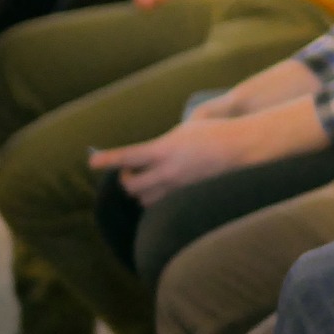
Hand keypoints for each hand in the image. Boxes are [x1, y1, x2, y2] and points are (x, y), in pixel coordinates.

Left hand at [89, 116, 258, 206]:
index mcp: (163, 149)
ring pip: (146, 199)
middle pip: (131, 186)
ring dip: (141, 191)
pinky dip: (158, 197)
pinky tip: (165, 187)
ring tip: (148, 179)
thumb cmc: (212, 132)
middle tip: (130, 172)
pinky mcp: (188, 195)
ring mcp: (178, 186)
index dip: (107, 160)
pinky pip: (164, 203)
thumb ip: (160, 145)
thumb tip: (145, 157)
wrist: (241, 147)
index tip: (91, 161)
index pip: (127, 156)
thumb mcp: (182, 130)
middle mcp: (167, 170)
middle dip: (126, 180)